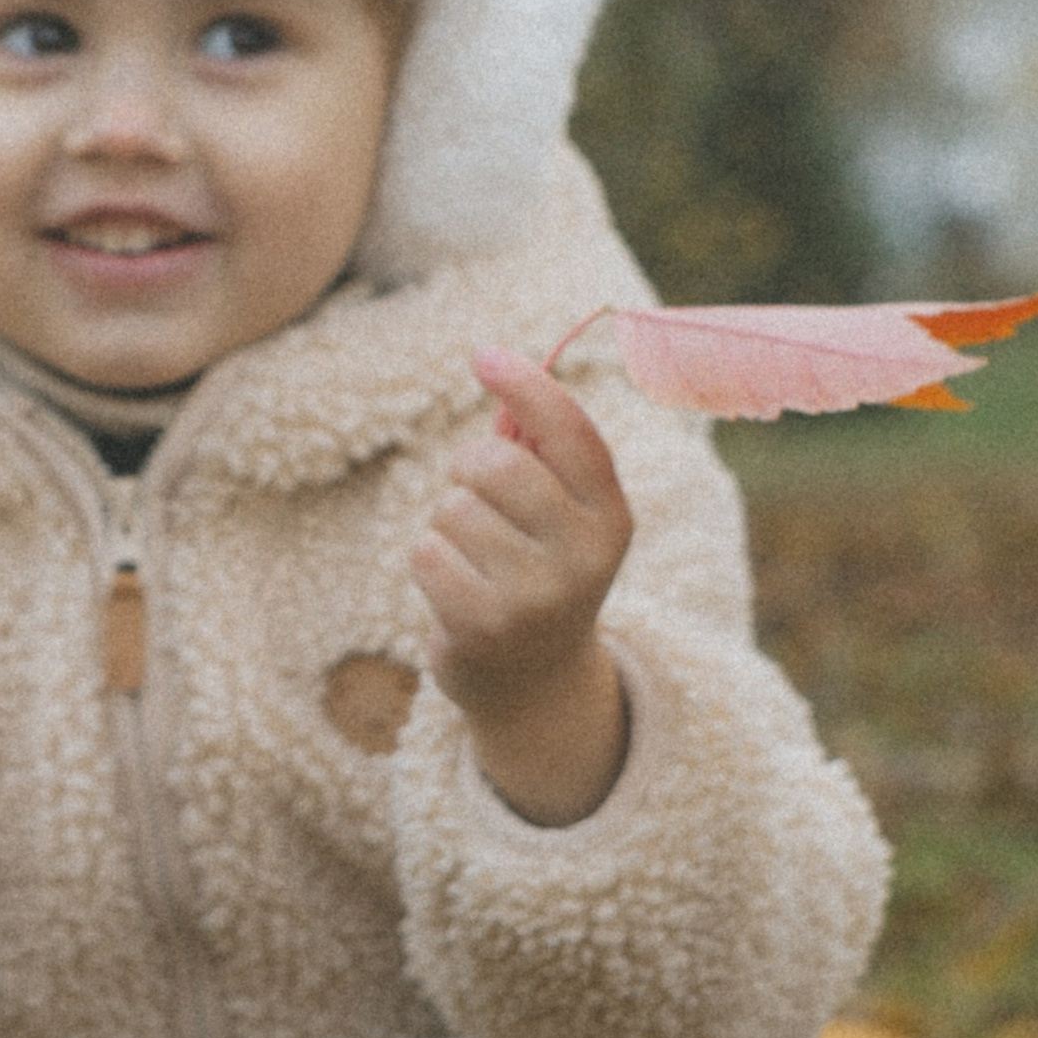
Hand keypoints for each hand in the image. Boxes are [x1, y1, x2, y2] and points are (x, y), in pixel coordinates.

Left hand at [411, 347, 632, 825]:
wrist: (533, 681)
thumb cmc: (537, 569)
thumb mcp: (560, 516)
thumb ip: (539, 450)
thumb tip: (500, 367)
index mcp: (611, 517)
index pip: (571, 433)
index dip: (527, 385)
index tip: (484, 355)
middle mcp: (584, 557)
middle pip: (496, 464)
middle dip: (469, 468)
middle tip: (476, 496)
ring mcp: (536, 596)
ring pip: (453, 507)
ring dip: (447, 522)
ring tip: (473, 556)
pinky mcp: (484, 627)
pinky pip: (426, 551)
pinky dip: (428, 559)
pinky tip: (454, 586)